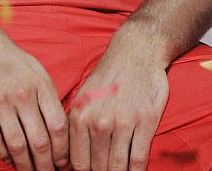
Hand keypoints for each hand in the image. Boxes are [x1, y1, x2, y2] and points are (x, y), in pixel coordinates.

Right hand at [0, 20, 68, 170]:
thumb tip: (60, 129)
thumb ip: (48, 96)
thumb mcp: (36, 68)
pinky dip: (1, 154)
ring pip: (16, 144)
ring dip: (24, 165)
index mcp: (40, 84)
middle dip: (46, 165)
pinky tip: (8, 159)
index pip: (58, 125)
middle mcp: (22, 93)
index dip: (63, 150)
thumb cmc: (9, 56)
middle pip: (39, 140)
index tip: (64, 163)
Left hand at [68, 25, 168, 170]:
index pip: (78, 163)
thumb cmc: (108, 77)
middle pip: (98, 167)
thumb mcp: (82, 97)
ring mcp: (122, 122)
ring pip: (118, 166)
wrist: (136, 52)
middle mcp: (99, 121)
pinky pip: (138, 158)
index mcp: (80, 116)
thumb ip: (75, 126)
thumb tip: (66, 159)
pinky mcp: (145, 121)